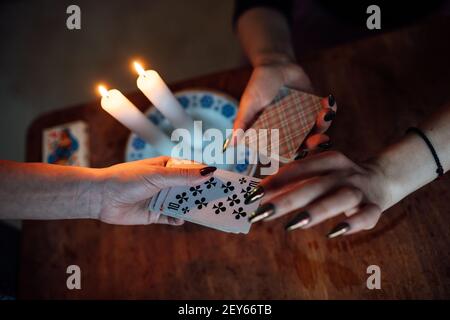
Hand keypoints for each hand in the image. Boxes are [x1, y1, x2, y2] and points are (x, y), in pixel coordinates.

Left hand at [96, 156, 215, 224]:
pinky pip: (172, 217)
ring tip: (207, 211)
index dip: (207, 175)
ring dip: (193, 207)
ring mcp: (161, 198)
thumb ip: (184, 176)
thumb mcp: (158, 175)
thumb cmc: (128, 179)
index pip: (193, 170)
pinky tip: (181, 219)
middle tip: (220, 200)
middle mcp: (166, 182)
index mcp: (168, 167)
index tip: (223, 180)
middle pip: (190, 188)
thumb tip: (209, 172)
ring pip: (183, 203)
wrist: (101, 197)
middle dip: (203, 193)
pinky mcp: (155, 214)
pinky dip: (178, 218)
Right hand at [227, 61, 336, 156]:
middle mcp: (292, 131)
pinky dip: (331, 109)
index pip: (287, 152)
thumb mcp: (249, 104)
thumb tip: (231, 144)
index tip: (302, 151)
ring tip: (326, 113)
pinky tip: (328, 101)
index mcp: (276, 136)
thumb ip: (242, 123)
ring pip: (319, 130)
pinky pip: (327, 113)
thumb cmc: (258, 85)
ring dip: (325, 125)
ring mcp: (306, 120)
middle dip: (316, 143)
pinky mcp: (316, 108)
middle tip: (322, 138)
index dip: (296, 155)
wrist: (275, 64)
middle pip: (306, 144)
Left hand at [245, 151, 392, 237]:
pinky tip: (335, 233)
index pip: (297, 170)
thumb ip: (293, 182)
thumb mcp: (319, 174)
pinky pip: (366, 215)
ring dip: (316, 210)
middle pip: (313, 185)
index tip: (251, 196)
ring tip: (292, 224)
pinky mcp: (374, 206)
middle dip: (286, 199)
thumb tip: (259, 194)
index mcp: (328, 161)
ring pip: (339, 198)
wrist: (382, 178)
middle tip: (261, 213)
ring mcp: (359, 189)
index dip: (273, 182)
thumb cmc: (339, 179)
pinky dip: (353, 224)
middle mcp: (343, 172)